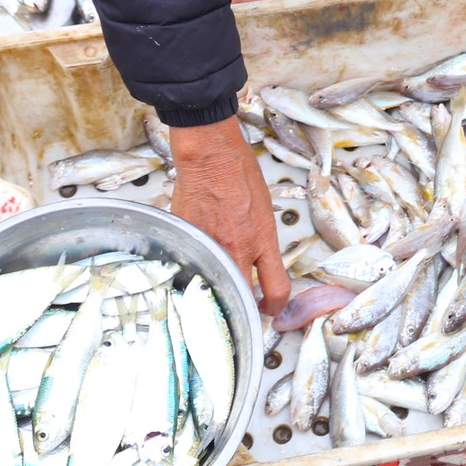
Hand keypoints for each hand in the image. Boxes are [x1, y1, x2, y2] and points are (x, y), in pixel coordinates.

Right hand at [165, 116, 289, 316]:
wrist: (210, 157)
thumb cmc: (239, 173)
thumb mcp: (264, 210)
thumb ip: (260, 240)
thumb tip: (257, 258)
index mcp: (262, 242)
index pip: (277, 290)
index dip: (275, 307)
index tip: (271, 306)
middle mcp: (237, 251)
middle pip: (245, 301)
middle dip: (246, 308)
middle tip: (244, 304)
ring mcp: (210, 250)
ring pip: (216, 288)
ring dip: (219, 290)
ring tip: (220, 283)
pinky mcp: (188, 243)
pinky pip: (194, 268)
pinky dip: (197, 270)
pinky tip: (199, 262)